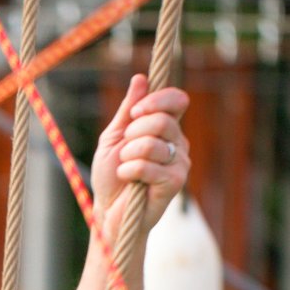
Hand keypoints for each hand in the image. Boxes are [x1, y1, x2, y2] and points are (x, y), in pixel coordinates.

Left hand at [90, 74, 189, 235]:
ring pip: (152, 144)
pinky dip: (129, 172)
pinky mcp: (175, 182)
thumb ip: (128, 110)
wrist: (109, 211)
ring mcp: (180, 162)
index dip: (157, 100)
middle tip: (124, 150)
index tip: (135, 112)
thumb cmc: (111, 176)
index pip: (177, 100)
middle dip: (134, 133)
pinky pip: (147, 166)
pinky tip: (129, 181)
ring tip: (125, 169)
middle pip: (163, 120)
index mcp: (166, 129)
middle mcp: (178, 143)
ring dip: (128, 156)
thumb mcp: (114, 137)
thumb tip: (140, 78)